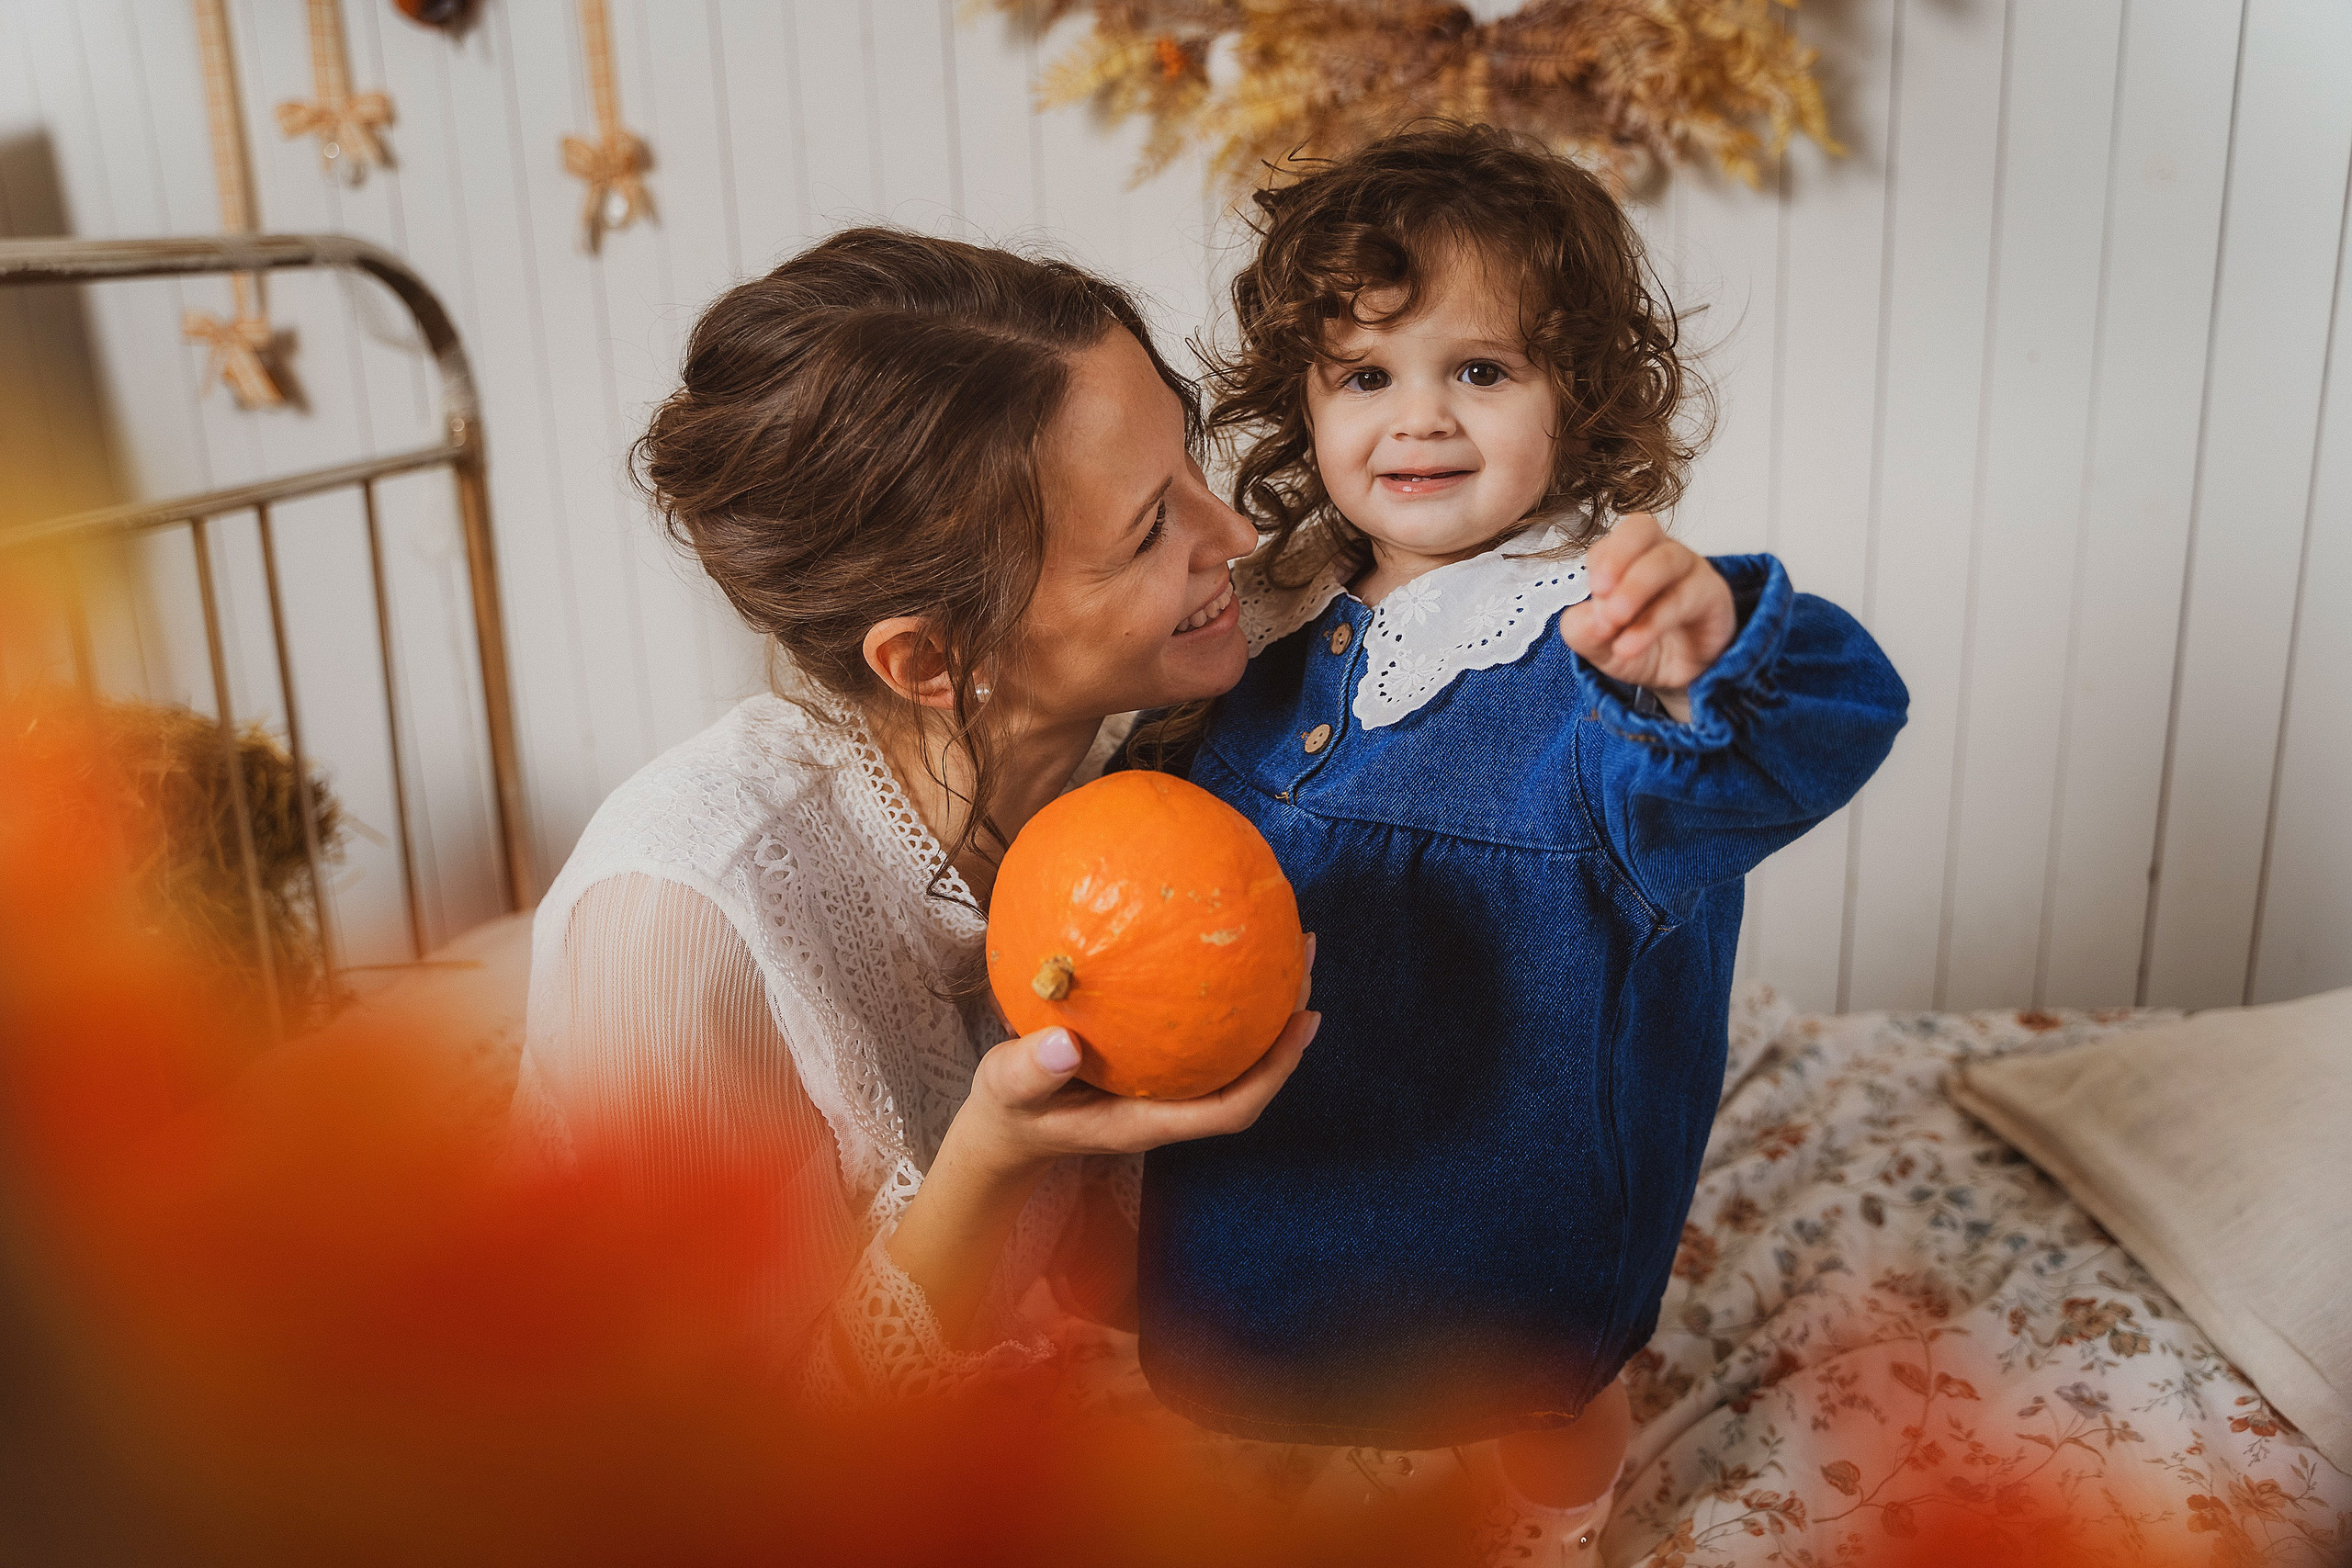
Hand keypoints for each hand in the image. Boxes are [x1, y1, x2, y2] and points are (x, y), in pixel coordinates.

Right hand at [956, 933, 1319, 1172]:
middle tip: (1303, 955)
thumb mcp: (1008, 1089)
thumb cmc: (1010, 1110)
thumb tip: (1064, 1046)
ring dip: (1263, 1005)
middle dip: (1285, 1024)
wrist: (1003, 1127)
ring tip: (1282, 943)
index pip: (1231, 1109)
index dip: (1275, 1069)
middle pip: (1249, 1074)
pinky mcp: (1152, 1065)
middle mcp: (1168, 1106)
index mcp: (1148, 1121)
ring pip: (1232, 1052)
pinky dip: (1222, 996)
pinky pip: (1202, 1033)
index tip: (1306, 1020)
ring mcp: (1164, 1087)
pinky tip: (1217, 949)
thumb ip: (1031, 1070)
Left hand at [1557, 512, 1736, 710]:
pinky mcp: (1713, 594)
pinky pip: (1686, 596)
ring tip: (1614, 619)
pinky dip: (1653, 621)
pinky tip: (1631, 644)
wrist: (1683, 681)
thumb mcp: (1600, 645)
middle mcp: (1660, 555)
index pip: (1609, 542)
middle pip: (1642, 528)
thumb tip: (1587, 617)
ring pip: (1666, 559)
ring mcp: (1690, 570)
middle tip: (1599, 591)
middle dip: (1617, 556)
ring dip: (1635, 587)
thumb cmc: (1644, 649)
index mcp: (1628, 558)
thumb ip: (1583, 630)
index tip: (1592, 596)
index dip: (1597, 566)